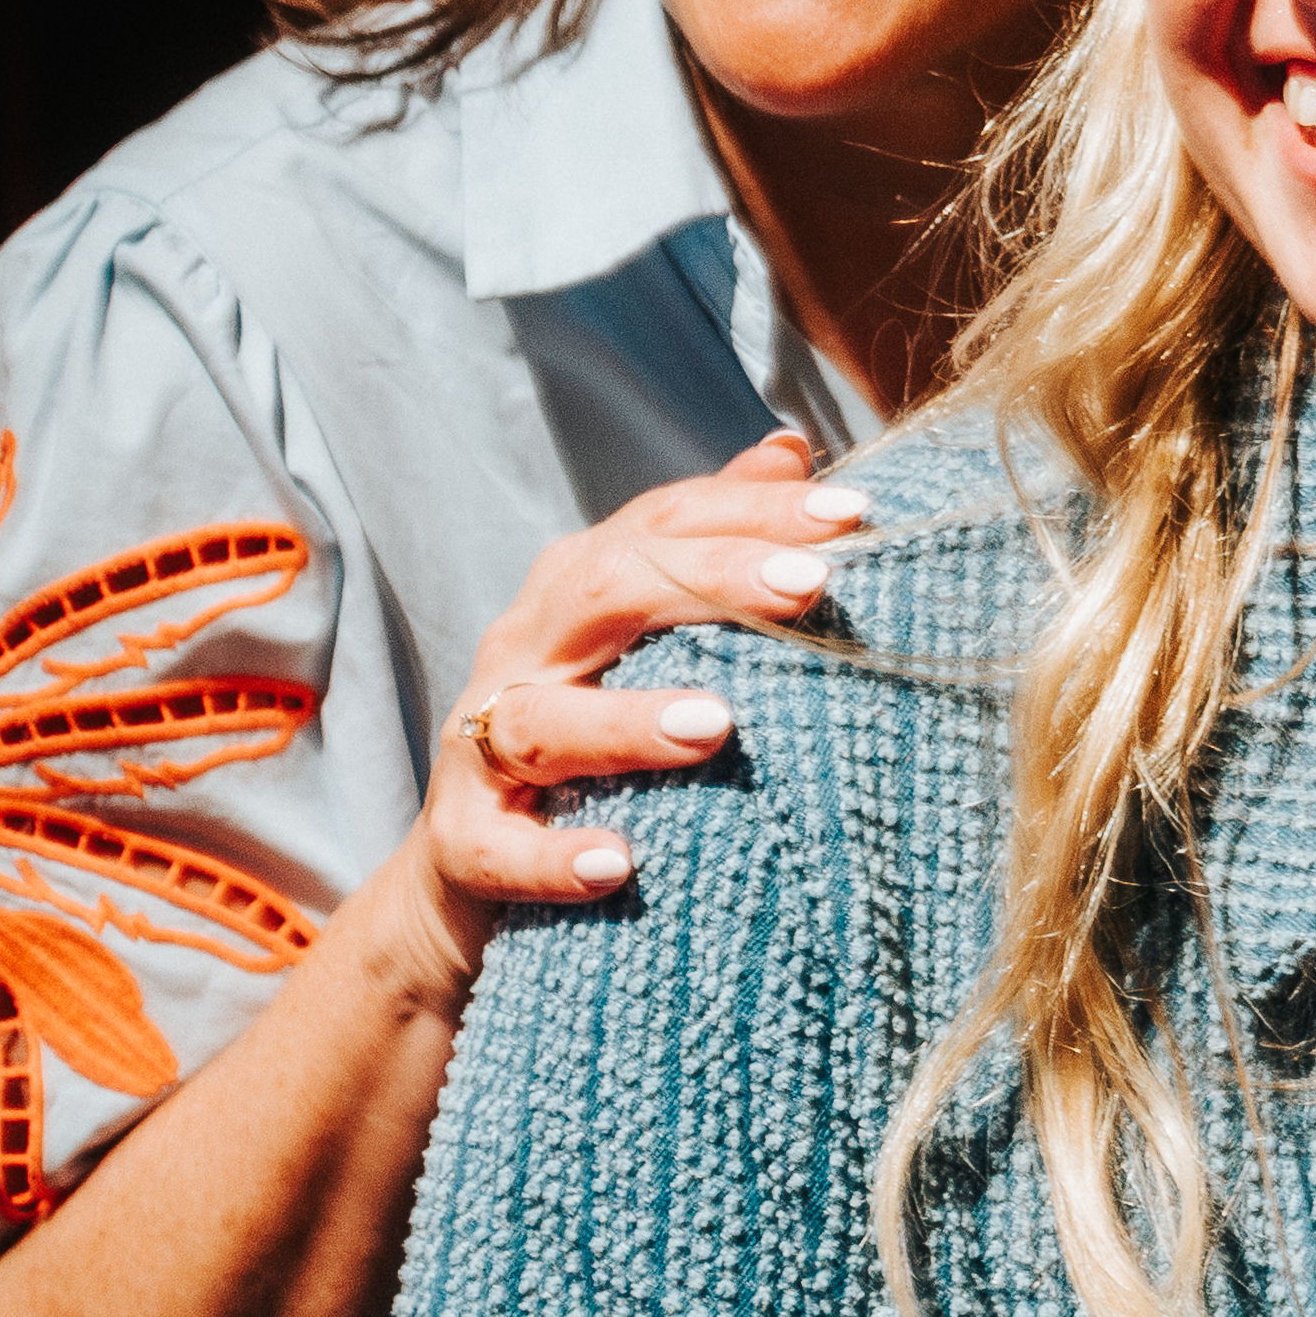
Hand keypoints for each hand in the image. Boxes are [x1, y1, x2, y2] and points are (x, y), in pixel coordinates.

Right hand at [422, 434, 881, 928]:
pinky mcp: (460, 842)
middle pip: (602, 589)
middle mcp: (525, 651)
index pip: (662, 525)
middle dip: (709, 579)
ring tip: (716, 727)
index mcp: (578, 592)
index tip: (855, 517)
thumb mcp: (649, 636)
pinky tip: (617, 864)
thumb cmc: (593, 737)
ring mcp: (480, 746)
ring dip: (626, 722)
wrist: (472, 867)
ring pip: (538, 721)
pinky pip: (496, 848)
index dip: (752, 511)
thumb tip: (790, 449)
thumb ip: (712, 546)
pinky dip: (549, 856)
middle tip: (811, 582)